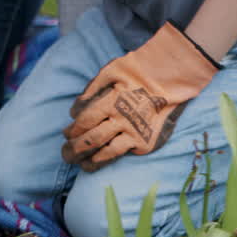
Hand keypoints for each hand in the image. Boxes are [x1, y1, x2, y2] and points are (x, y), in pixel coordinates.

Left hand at [62, 22, 219, 171]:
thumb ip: (91, 90)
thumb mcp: (110, 72)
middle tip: (66, 154)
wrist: (170, 79)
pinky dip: (108, 159)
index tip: (66, 134)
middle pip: (91, 140)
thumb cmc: (137, 72)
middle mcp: (122, 120)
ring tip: (80, 164)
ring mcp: (135, 133)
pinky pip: (123, 154)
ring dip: (89, 161)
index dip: (73, 130)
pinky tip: (98, 162)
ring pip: (106, 153)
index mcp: (111, 102)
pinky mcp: (146, 142)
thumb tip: (75, 110)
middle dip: (74, 149)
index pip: (85, 122)